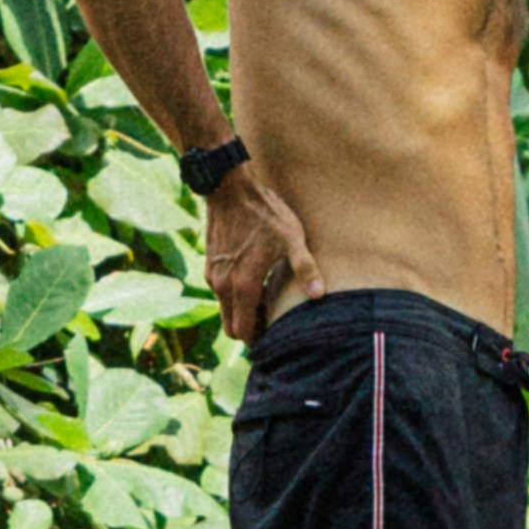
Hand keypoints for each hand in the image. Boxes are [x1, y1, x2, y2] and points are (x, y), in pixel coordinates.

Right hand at [204, 165, 318, 351]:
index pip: (244, 332)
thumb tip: (318, 295)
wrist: (230, 189)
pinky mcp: (209, 266)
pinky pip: (221, 295)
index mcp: (244, 286)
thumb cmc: (265, 213)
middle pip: (232, 328)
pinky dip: (234, 297)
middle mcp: (223, 286)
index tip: (274, 336)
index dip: (258, 340)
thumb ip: (304, 268)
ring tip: (265, 299)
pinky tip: (252, 281)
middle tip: (271, 320)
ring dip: (242, 312)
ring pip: (226, 311)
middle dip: (249, 330)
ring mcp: (213, 277)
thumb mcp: (291, 238)